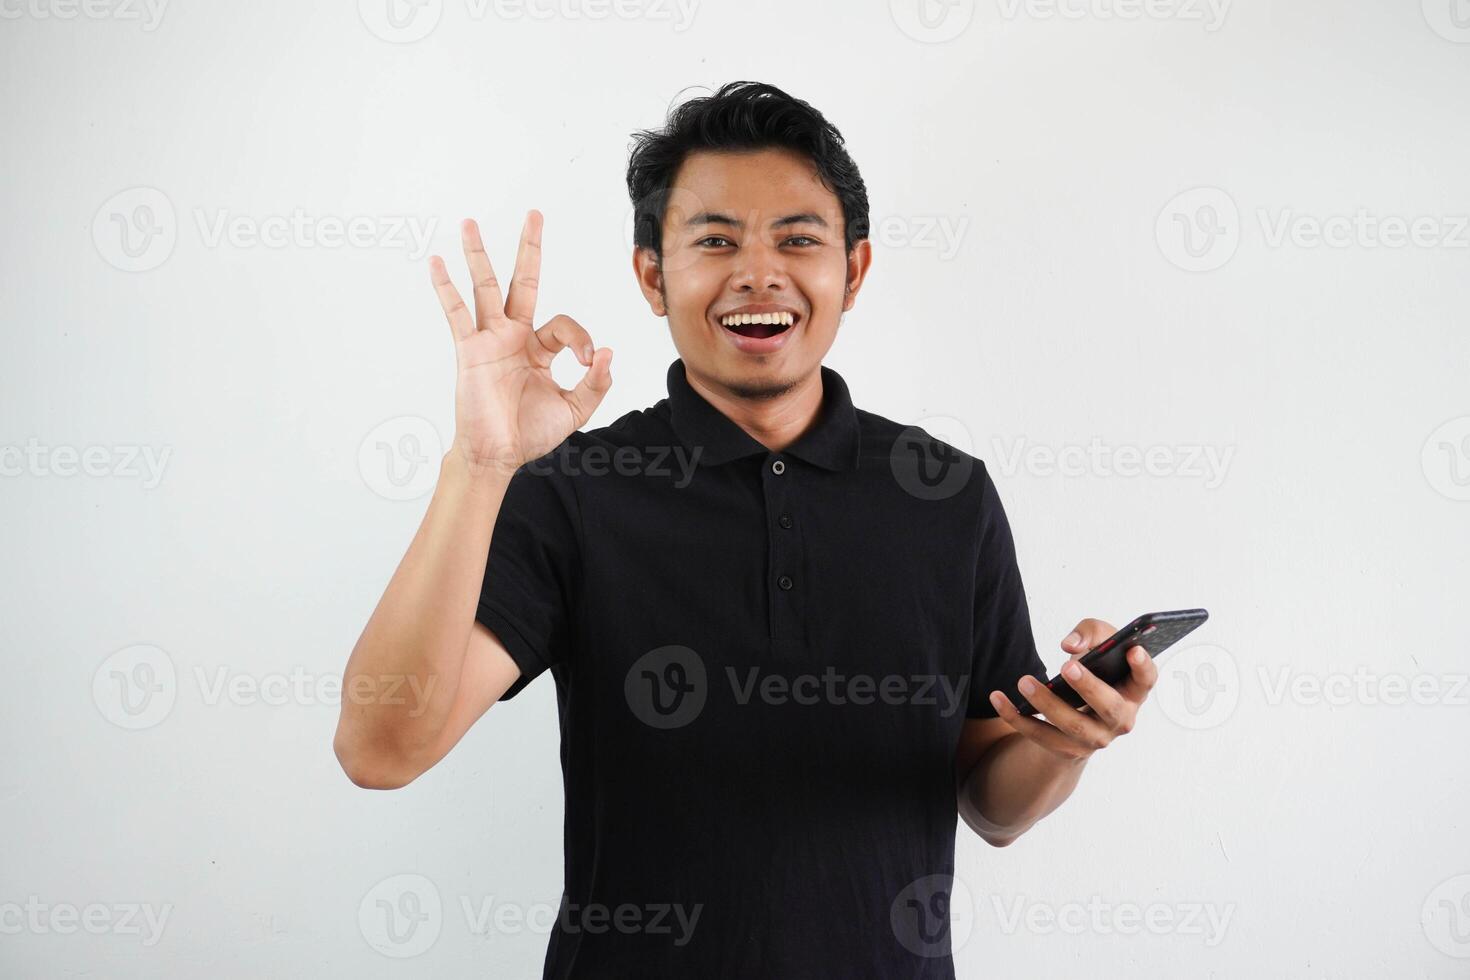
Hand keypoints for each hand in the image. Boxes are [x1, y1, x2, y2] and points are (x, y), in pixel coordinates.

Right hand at [429, 212, 612, 477]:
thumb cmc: (530, 434)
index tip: (587, 360)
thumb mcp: (575, 409)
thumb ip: (595, 383)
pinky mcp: (470, 350)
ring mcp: (490, 340)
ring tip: (469, 222)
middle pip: (522, 281)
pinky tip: (436, 262)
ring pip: (486, 288)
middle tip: (534, 214)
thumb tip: (606, 352)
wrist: (498, 456)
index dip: (580, 338)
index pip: (564, 324)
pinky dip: (446, 288)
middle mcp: (514, 337)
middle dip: (529, 248)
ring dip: (478, 255)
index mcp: (539, 349)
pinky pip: (456, 313)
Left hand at [986, 618, 1157, 762]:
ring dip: (1047, 703)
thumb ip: (1091, 633)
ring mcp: (1095, 738)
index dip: (1143, 667)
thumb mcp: (1097, 643)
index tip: (1132, 650)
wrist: (1078, 708)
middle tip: (1068, 667)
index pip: (1146, 680)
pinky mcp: (1067, 748)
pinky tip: (998, 698)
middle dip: (1089, 687)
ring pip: (1073, 725)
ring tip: (1024, 681)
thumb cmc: (1094, 668)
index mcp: (1133, 691)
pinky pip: (1039, 735)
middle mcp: (1120, 719)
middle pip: (1110, 708)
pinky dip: (1016, 717)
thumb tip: (1071, 645)